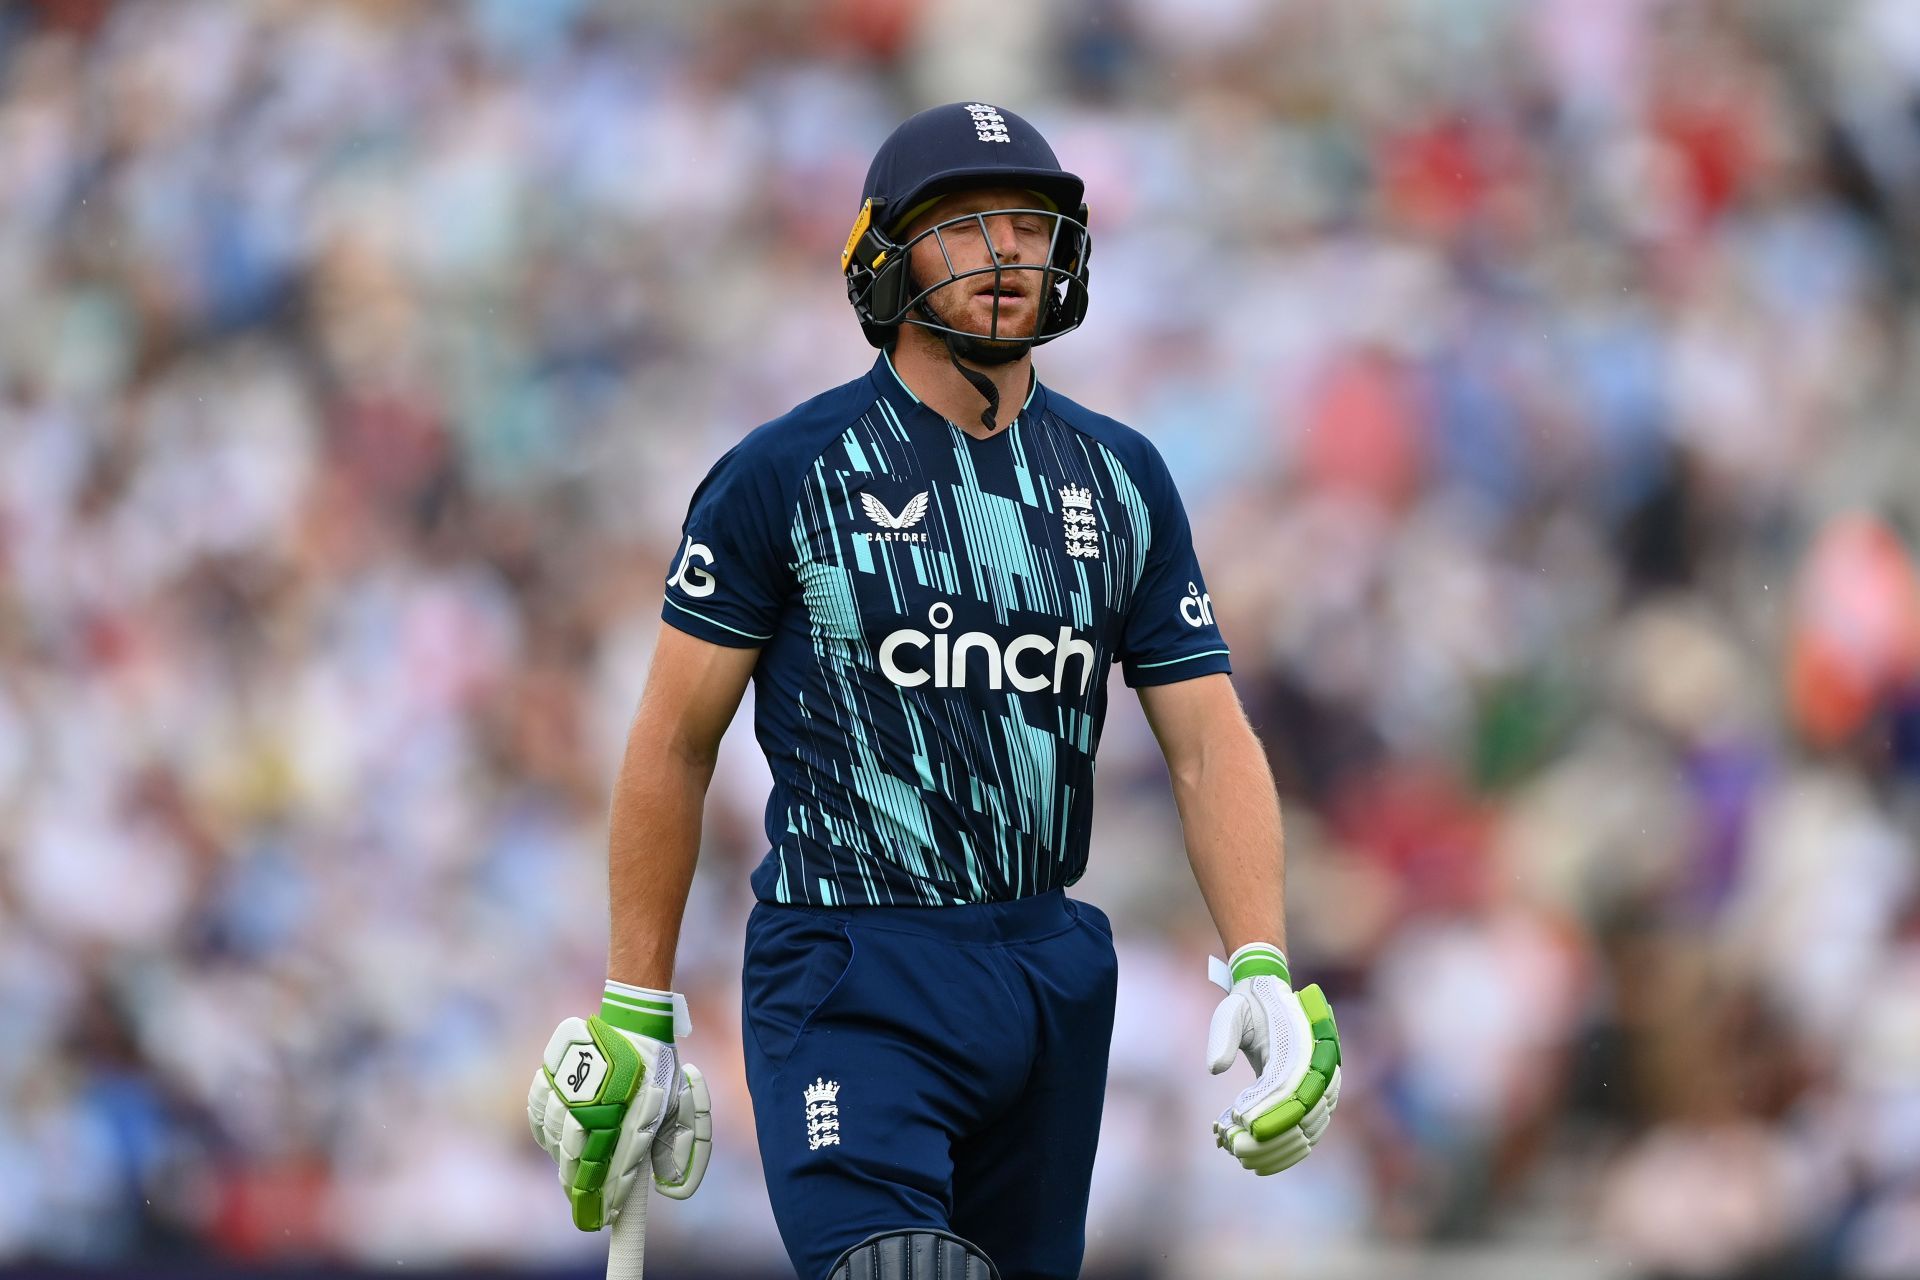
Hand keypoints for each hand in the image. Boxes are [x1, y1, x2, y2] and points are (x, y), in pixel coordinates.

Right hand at [526, 983, 713, 1229]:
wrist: (634, 1021)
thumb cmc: (658, 1070)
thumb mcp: (680, 1107)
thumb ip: (680, 1150)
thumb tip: (671, 1191)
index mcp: (637, 1107)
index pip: (618, 1166)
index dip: (610, 1198)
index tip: (607, 1219)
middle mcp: (602, 1099)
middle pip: (578, 1158)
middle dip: (580, 1189)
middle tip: (583, 1208)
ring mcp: (573, 1083)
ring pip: (555, 1137)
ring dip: (562, 1161)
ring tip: (571, 1177)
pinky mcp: (553, 1070)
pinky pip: (539, 1111)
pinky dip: (544, 1130)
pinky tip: (554, 1142)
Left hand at [1206, 943, 1340, 1174]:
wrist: (1269, 999)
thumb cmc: (1247, 1007)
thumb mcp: (1229, 1012)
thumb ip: (1222, 1036)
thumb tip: (1214, 1068)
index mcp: (1302, 1041)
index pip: (1288, 1083)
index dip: (1265, 1106)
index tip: (1238, 1120)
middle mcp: (1320, 1065)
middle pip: (1302, 1113)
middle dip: (1269, 1136)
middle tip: (1234, 1148)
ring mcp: (1324, 1085)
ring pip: (1308, 1130)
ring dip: (1277, 1148)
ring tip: (1242, 1157)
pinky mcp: (1318, 1099)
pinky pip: (1309, 1133)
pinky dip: (1287, 1151)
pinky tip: (1259, 1163)